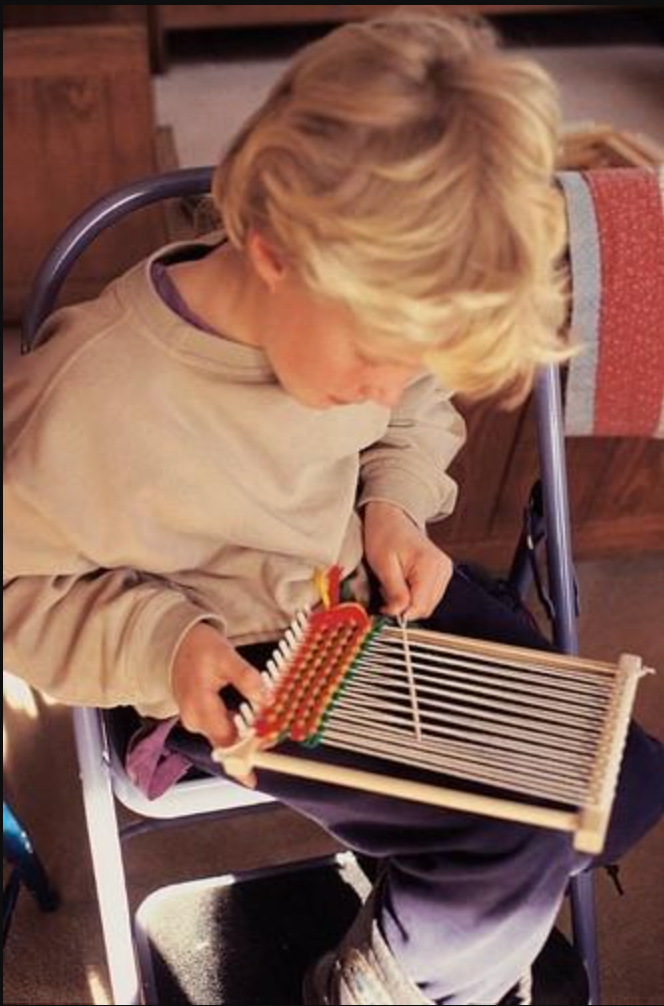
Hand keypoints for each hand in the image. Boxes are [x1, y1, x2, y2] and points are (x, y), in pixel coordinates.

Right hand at [171, 622, 267, 783]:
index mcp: (200, 707)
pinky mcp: (199, 716)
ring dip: (246, 735)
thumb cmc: (197, 648)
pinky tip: (252, 719)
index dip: (240, 762)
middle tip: (274, 737)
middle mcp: (195, 719)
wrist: (172, 644)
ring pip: (225, 736)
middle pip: (227, 743)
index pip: (224, 743)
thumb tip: (265, 698)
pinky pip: (221, 728)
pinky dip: (237, 727)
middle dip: (252, 745)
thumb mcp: (225, 656)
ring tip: (267, 726)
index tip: (252, 780)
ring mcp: (196, 719)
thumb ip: (246, 678)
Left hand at [363, 501, 452, 620]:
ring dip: (409, 602)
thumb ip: (395, 592)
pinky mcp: (441, 573)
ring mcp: (444, 571)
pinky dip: (413, 596)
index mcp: (430, 566)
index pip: (421, 606)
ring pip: (427, 604)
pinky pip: (428, 596)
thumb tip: (399, 615)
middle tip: (386, 594)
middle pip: (426, 608)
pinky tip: (402, 584)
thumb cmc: (385, 534)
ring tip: (393, 585)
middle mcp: (442, 569)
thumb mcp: (384, 565)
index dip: (402, 613)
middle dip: (404, 608)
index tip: (385, 610)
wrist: (391, 517)